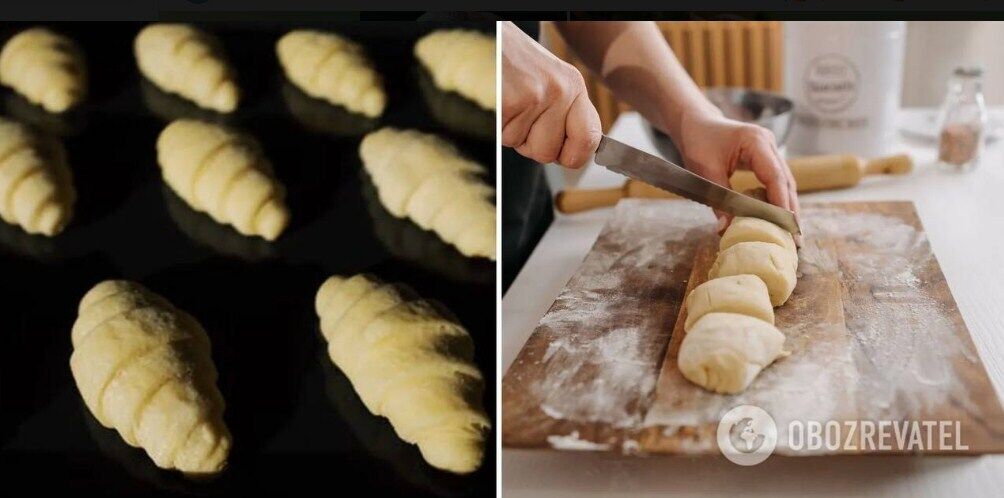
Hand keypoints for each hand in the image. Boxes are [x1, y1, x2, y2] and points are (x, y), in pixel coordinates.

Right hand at [501, 21, 601, 168]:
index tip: (564, 155)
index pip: (590, 139)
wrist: (486, 37)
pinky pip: (505, 138)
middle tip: (522, 119)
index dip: (574, 156)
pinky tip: (498, 103)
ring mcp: (537, 96)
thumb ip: (562, 113)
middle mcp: (561, 90)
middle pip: (551, 153)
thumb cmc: (511, 61)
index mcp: (573, 85)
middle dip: (533, 146)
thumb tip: (571, 153)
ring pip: (526, 149)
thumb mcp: (547, 80)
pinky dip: (498, 128)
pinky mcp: (512, 102)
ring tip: (508, 105)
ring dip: (513, 134)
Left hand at [676, 111, 799, 232]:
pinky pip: (776, 181)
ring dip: (787, 208)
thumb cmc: (698, 142)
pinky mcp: (766, 158)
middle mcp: (769, 144)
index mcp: (755, 141)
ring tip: (791, 235)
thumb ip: (718, 199)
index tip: (787, 227)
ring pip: (784, 183)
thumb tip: (726, 229)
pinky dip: (778, 200)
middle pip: (785, 181)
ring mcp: (770, 150)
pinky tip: (779, 219)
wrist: (696, 123)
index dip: (781, 203)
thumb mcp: (704, 171)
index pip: (774, 176)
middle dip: (791, 211)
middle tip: (796, 239)